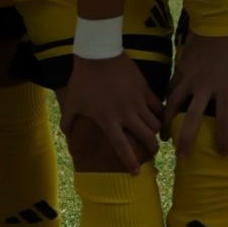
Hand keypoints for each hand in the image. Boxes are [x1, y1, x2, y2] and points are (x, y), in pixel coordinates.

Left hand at [61, 53, 160, 177]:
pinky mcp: (144, 89)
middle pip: (146, 139)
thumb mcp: (72, 103)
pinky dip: (160, 114)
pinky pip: (158, 107)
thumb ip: (68, 123)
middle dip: (152, 150)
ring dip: (156, 133)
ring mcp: (137, 102)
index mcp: (108, 121)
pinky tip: (159, 117)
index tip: (135, 172)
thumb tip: (67, 138)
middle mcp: (126, 114)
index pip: (123, 148)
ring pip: (155, 124)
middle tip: (152, 153)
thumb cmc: (83, 80)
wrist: (98, 54)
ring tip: (156, 135)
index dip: (130, 162)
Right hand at [163, 24, 227, 151]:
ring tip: (164, 137)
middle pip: (193, 118)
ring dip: (168, 122)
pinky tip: (164, 111)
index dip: (223, 140)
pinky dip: (166, 101)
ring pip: (173, 104)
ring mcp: (190, 77)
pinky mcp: (181, 67)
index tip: (222, 154)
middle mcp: (205, 85)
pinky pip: (170, 88)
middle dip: (186, 140)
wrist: (219, 18)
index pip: (224, 120)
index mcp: (225, 87)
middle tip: (182, 158)